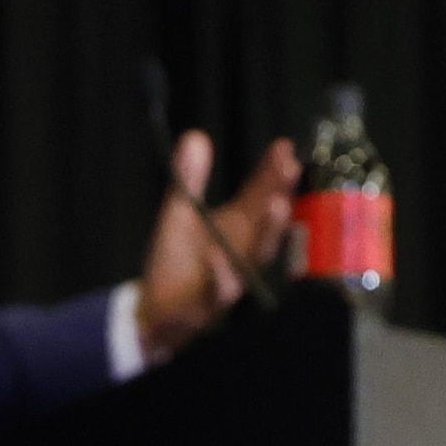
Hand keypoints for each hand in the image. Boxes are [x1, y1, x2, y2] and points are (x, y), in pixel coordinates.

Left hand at [134, 130, 300, 358]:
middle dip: (280, 194)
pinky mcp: (209, 303)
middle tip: (290, 168)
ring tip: (274, 204)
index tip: (285, 147)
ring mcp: (231, 276)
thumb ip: (189, 178)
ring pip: (255, 256)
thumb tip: (195, 135)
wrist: (155, 309)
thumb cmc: (177, 259)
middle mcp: (243, 249)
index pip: (261, 194)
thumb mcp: (180, 212)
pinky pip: (218, 291)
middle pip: (267, 221)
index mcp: (238, 225)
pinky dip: (220, 275)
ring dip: (268, 231)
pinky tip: (216, 256)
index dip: (274, 172)